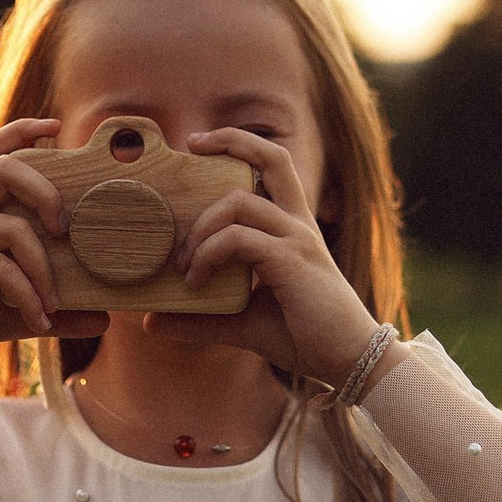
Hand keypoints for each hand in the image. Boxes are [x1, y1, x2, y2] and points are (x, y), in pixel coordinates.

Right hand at [0, 117, 110, 371]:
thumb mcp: (14, 308)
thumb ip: (55, 308)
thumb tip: (103, 317)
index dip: (21, 131)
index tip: (56, 127)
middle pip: (7, 170)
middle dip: (46, 193)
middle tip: (65, 231)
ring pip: (14, 228)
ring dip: (43, 271)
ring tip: (52, 306)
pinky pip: (2, 267)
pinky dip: (27, 295)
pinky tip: (36, 320)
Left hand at [142, 127, 381, 385]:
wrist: (350, 360)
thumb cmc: (303, 336)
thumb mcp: (243, 324)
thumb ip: (200, 319)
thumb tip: (152, 322)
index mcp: (291, 228)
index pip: (273, 167)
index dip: (240, 145)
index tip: (199, 146)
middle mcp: (297, 225)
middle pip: (272, 159)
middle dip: (229, 142)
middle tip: (189, 148)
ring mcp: (297, 239)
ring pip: (240, 203)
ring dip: (201, 228)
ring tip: (184, 266)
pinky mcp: (292, 261)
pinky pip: (240, 239)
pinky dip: (210, 254)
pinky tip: (197, 281)